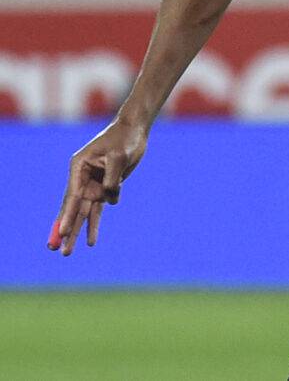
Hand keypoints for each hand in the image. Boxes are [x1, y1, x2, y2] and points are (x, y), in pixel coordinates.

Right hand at [50, 117, 148, 254]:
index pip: (72, 196)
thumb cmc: (124, 139)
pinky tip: (91, 240)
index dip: (67, 216)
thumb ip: (112, 179)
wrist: (134, 131)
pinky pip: (98, 208)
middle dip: (67, 230)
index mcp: (79, 167)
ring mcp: (93, 183)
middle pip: (74, 208)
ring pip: (85, 212)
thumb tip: (110, 201)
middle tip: (60, 251)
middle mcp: (83, 177)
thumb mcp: (118, 157)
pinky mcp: (106, 186)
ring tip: (70, 251)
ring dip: (79, 231)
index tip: (61, 233)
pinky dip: (95, 223)